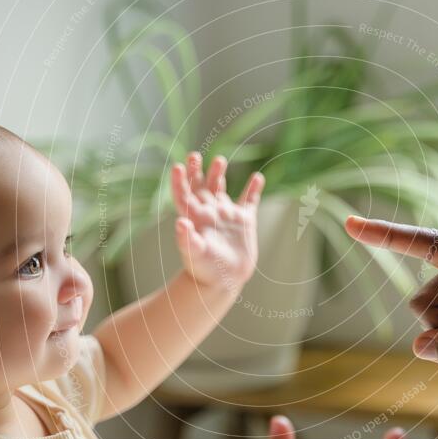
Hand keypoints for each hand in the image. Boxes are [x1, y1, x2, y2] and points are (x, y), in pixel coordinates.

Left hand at [171, 152, 264, 288]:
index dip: (180, 180)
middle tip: (195, 155)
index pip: (184, 194)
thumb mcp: (194, 254)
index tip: (178, 165)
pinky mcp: (244, 222)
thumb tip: (180, 223)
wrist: (224, 283)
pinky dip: (254, 189)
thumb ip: (186, 239)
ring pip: (221, 189)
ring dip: (219, 174)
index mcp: (195, 218)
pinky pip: (249, 201)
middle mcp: (210, 213)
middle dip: (197, 170)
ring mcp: (227, 216)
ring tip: (219, 160)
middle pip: (201, 186)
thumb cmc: (204, 271)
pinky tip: (258, 177)